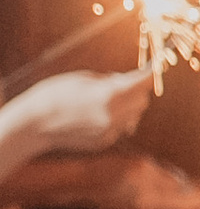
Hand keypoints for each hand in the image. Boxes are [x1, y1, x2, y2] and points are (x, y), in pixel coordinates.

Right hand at [10, 68, 151, 156]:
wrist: (35, 123)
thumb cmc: (56, 94)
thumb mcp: (85, 79)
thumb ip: (111, 81)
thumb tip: (128, 81)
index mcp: (110, 95)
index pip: (143, 83)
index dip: (151, 74)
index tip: (156, 67)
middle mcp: (114, 115)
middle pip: (142, 101)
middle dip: (138, 90)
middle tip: (124, 82)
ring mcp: (110, 131)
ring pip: (134, 116)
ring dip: (129, 106)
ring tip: (108, 99)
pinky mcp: (104, 141)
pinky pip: (121, 127)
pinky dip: (117, 118)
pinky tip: (98, 114)